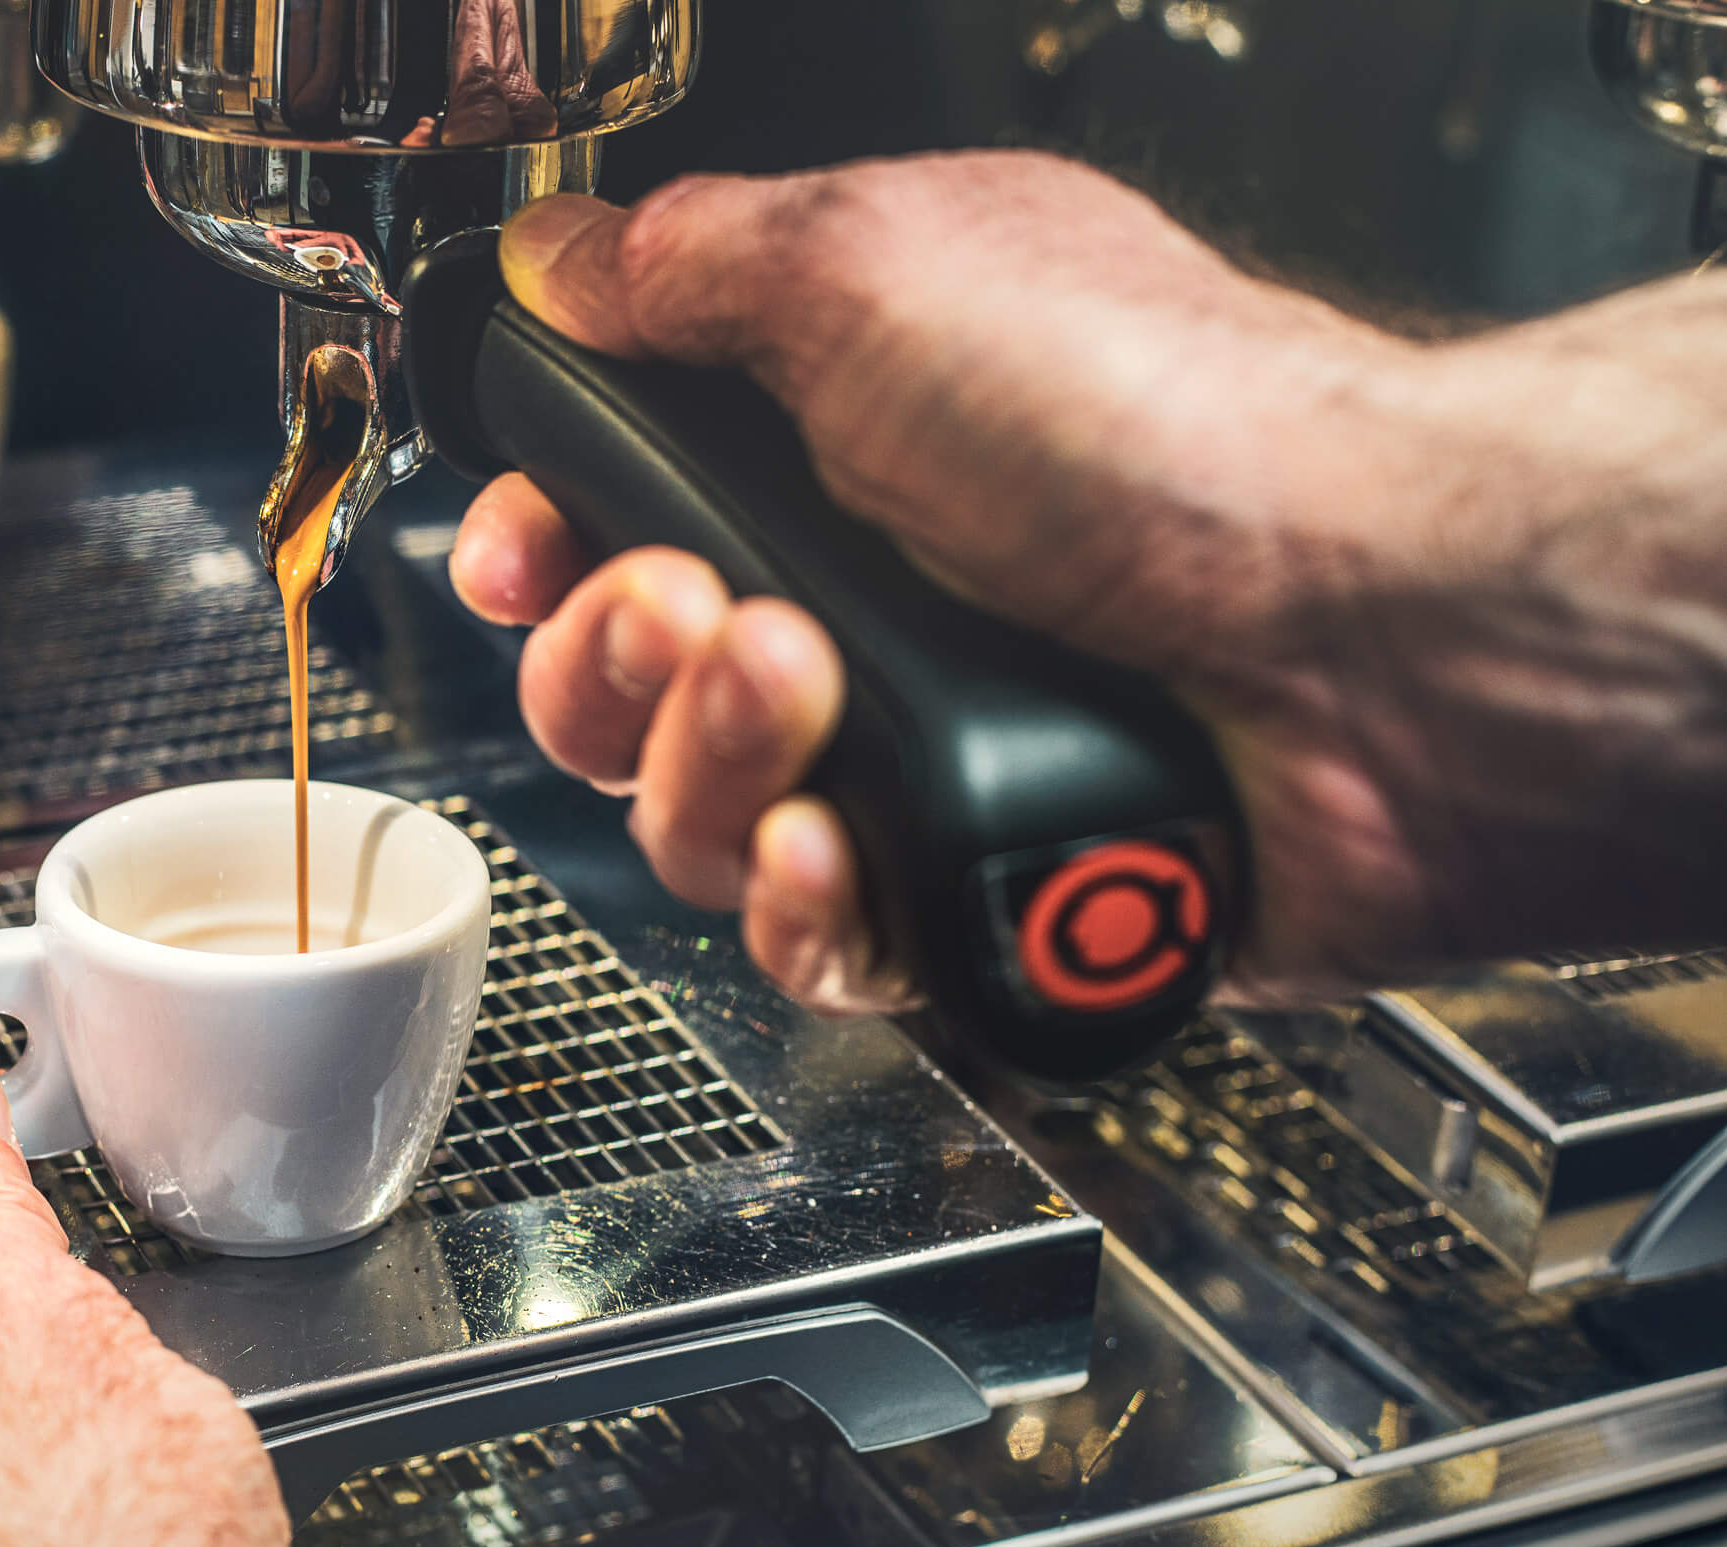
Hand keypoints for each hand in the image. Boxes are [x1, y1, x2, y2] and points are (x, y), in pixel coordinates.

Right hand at [454, 157, 1726, 1008]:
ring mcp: (912, 752)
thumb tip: (563, 256)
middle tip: (690, 602)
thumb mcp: (876, 263)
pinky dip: (802, 899)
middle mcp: (864, 599)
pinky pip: (806, 944)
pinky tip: (845, 836)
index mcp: (831, 441)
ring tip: (807, 678)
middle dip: (608, 653)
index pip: (608, 517)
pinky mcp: (962, 892)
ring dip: (707, 756)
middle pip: (614, 688)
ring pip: (691, 822)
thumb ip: (683, 261)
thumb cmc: (1169, 426)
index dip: (537, 542)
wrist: (1369, 632)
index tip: (524, 543)